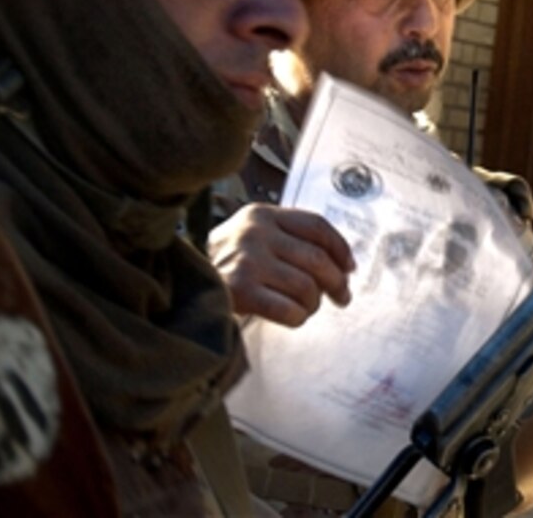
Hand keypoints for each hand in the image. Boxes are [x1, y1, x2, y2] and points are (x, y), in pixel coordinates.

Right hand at [209, 203, 354, 326]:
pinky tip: (292, 317)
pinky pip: (290, 310)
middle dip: (337, 282)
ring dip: (313, 304)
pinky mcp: (239, 291)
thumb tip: (344, 266)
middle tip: (342, 297)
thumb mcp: (253, 238)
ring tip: (306, 308)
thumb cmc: (227, 267)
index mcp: (261, 214)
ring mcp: (247, 260)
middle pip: (317, 258)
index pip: (316, 225)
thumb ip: (290, 242)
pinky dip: (298, 318)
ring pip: (307, 287)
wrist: (183, 288)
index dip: (340, 248)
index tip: (350, 267)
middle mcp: (254, 232)